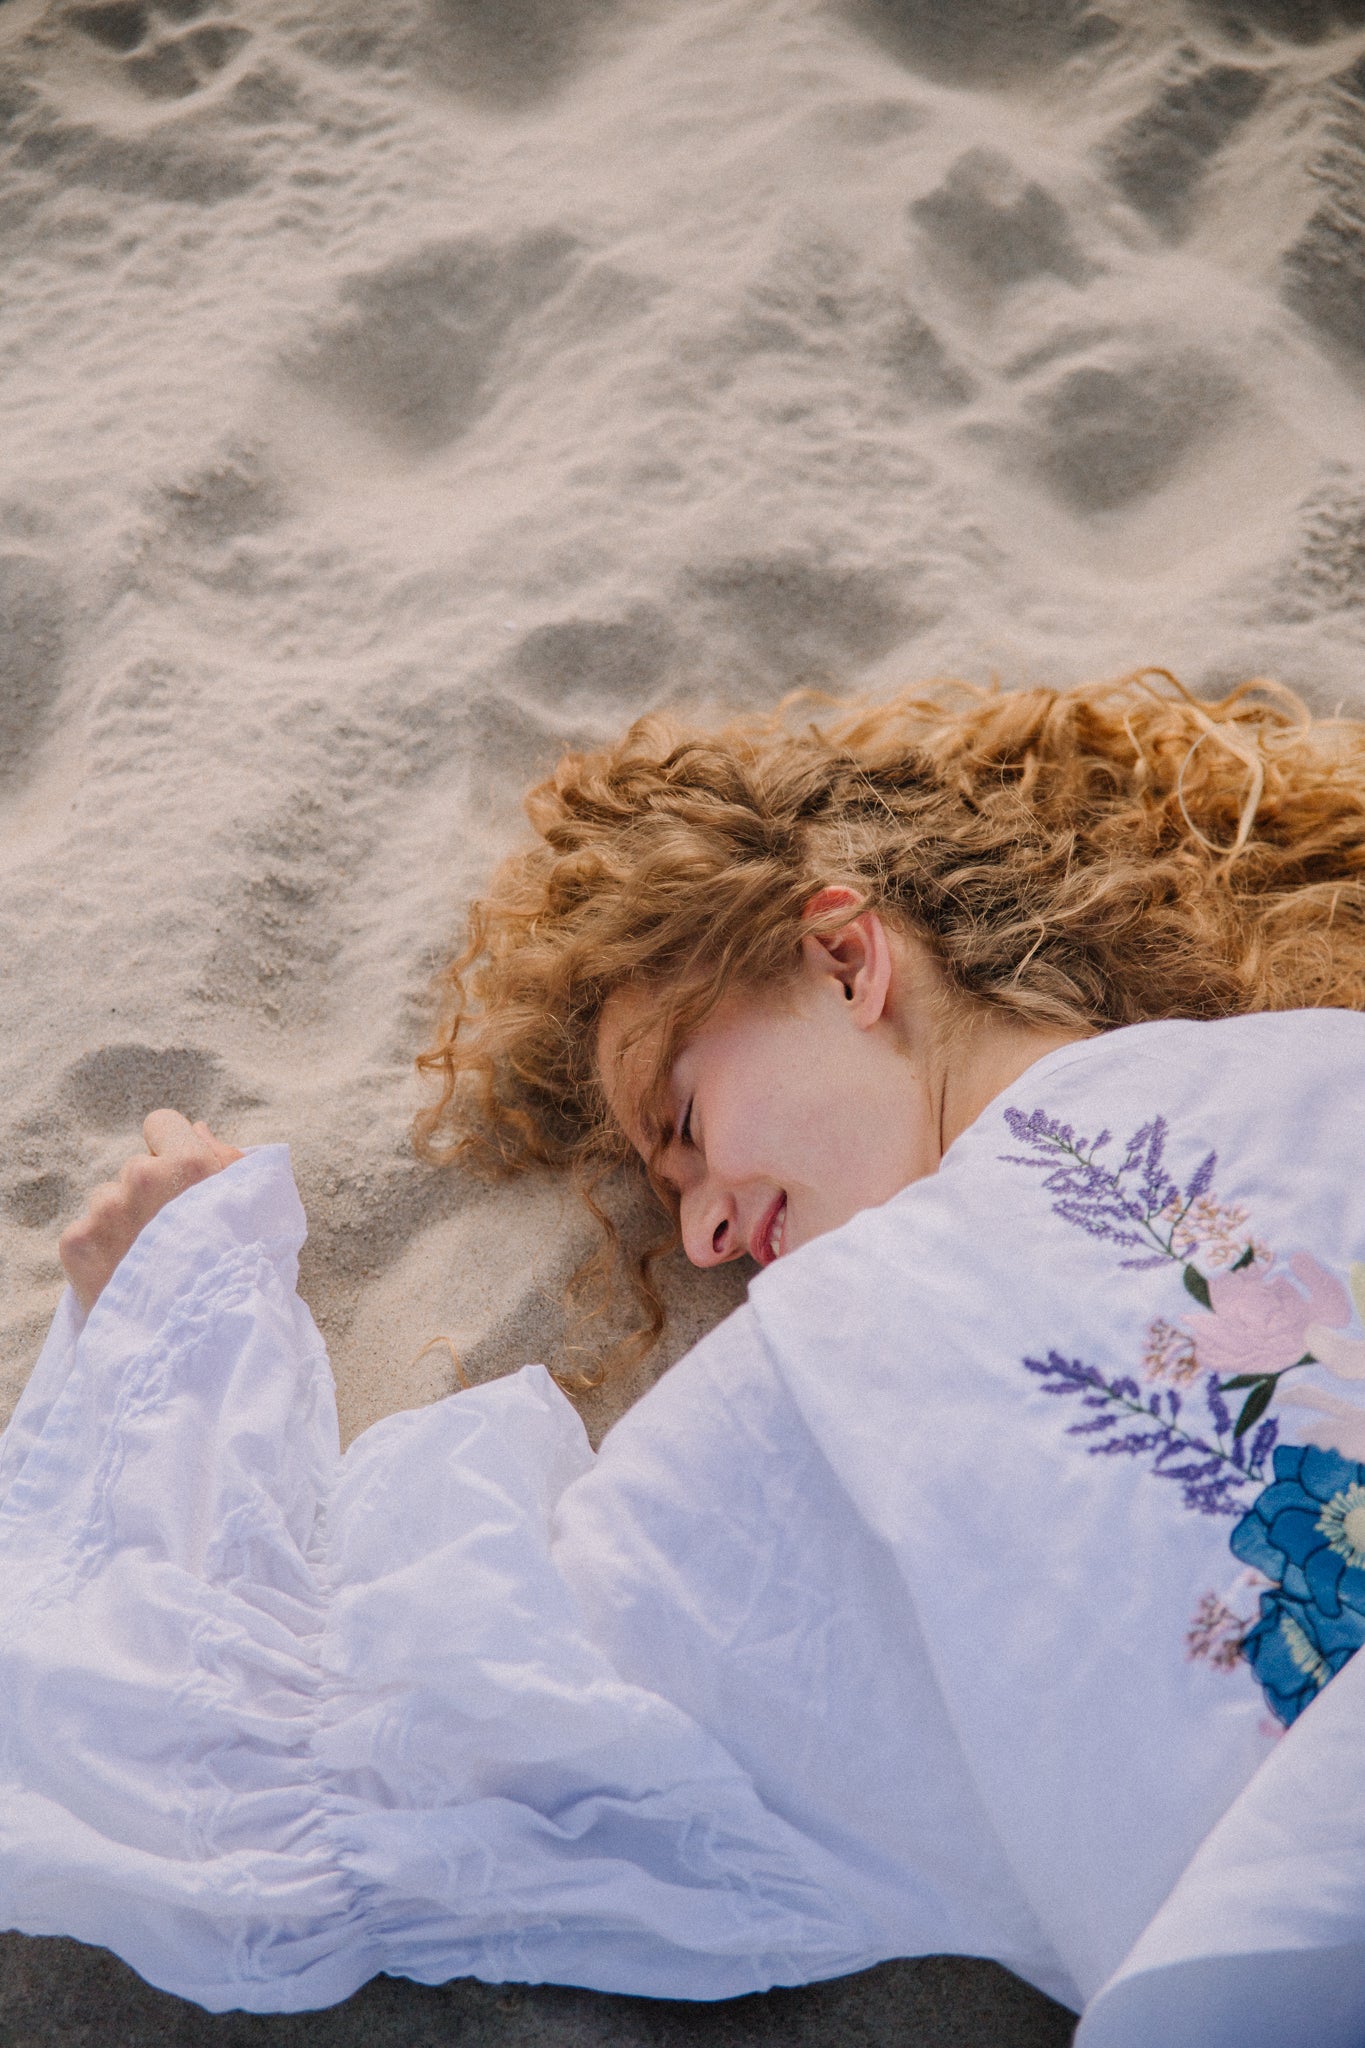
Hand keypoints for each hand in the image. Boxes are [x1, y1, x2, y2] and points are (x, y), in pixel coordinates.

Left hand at [58, 1110, 243, 1315]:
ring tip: (153, 1262)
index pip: (162, 1123)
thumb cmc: (239, 1276)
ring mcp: (103, 1211)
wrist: (198, 1346)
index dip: (174, 1149)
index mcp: (189, 1164)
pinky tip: (129, 1274)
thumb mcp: (260, 1211)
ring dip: (126, 1221)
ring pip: (111, 1200)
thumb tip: (196, 1131)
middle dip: (152, 1193)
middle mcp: (140, 1178)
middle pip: (138, 1168)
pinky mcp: (76, 1243)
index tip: (183, 1180)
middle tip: (175, 1235)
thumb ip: (230, 1161)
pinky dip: (104, 1249)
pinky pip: (88, 1229)